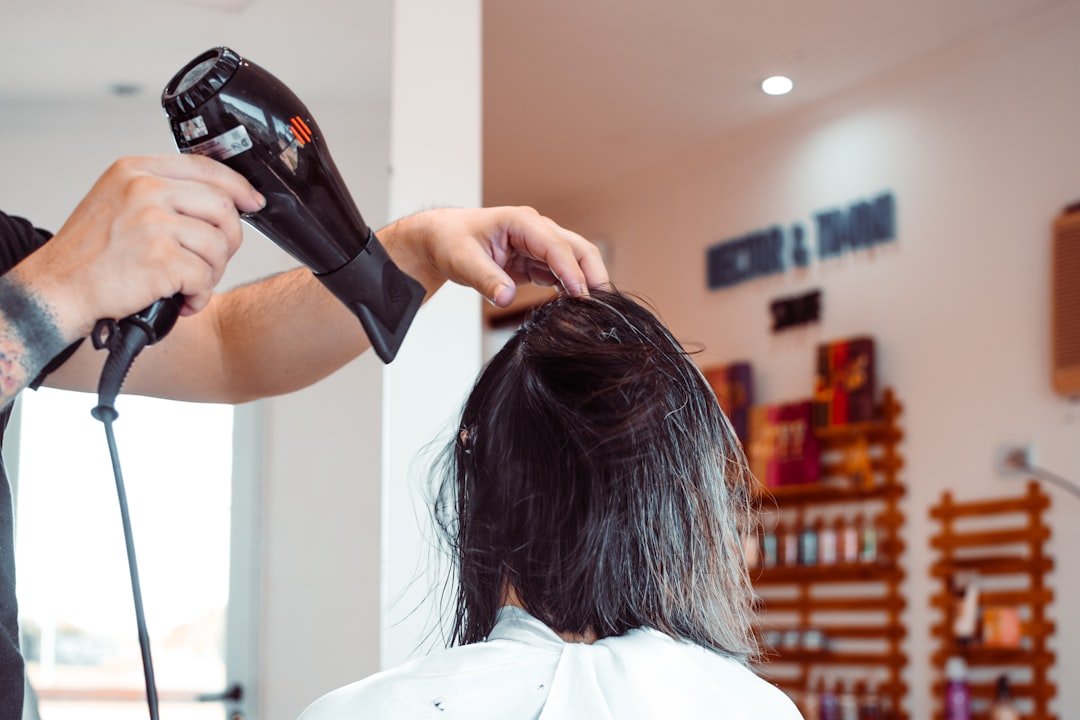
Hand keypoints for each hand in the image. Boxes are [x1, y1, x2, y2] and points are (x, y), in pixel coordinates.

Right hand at [15, 155, 264, 340]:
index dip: (238, 186)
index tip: (253, 202)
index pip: (205, 167)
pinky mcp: (160, 258)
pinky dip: (199, 296)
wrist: (58, 289)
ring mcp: (152, 222)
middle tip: (212, 260)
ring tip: (190, 283)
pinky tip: (181, 300)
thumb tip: (223, 201)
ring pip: (219, 244)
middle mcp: (144, 190)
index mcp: (135, 171)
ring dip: (213, 272)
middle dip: (228, 240)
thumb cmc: (90, 255)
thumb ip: (163, 194)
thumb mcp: (118, 202)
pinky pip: (205, 277)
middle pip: (222, 207)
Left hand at [382, 206, 608, 305]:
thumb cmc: (451, 241)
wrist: (442, 240)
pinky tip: (577, 310)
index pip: (556, 246)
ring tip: (596, 313)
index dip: (571, 271)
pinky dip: (573, 291)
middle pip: (579, 249)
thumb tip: (505, 299)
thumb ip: (485, 280)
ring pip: (577, 262)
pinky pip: (564, 275)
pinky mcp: (538, 262)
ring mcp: (541, 246)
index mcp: (522, 222)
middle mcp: (538, 230)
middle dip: (594, 275)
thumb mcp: (462, 261)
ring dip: (588, 284)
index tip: (581, 295)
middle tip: (604, 306)